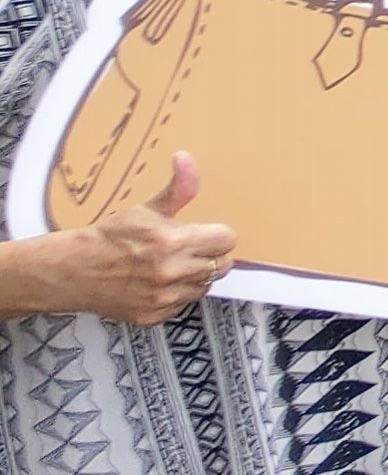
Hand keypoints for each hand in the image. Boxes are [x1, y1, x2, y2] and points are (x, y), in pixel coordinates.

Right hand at [66, 152, 236, 324]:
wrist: (73, 270)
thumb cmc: (109, 238)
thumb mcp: (145, 209)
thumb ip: (178, 188)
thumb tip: (186, 159)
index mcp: (173, 241)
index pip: (227, 240)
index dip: (217, 236)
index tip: (207, 234)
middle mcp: (171, 272)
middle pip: (222, 265)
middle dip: (210, 255)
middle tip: (189, 249)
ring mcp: (163, 297)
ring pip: (205, 285)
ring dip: (195, 276)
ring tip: (172, 265)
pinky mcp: (154, 316)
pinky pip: (183, 304)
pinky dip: (176, 294)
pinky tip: (159, 283)